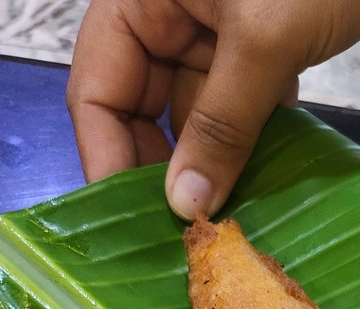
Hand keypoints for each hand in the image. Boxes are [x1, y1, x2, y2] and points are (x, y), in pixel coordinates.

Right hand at [67, 0, 359, 219]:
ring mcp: (212, 31)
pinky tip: (261, 184)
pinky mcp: (257, 48)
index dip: (107, 157)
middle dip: (162, 171)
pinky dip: (246, 146)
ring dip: (209, 167)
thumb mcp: (264, 42)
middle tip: (182, 234)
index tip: (131, 223)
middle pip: (139, 110)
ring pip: (192, 117)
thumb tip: (185, 204)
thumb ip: (221, 125)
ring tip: (224, 220)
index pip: (96, 87)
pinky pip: (235, 111)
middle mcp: (167, 14)